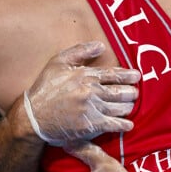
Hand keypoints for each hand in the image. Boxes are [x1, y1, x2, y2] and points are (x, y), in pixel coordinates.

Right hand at [23, 41, 139, 144]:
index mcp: (85, 75)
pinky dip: (123, 124)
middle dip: (131, 92)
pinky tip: (128, 124)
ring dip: (128, 106)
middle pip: (119, 91)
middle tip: (136, 93)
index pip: (113, 74)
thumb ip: (80, 51)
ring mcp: (91, 109)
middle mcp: (91, 91)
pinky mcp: (90, 125)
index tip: (137, 76)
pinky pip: (113, 124)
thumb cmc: (44, 88)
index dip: (128, 75)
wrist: (33, 116)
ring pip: (119, 107)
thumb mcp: (58, 62)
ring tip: (131, 106)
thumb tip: (101, 45)